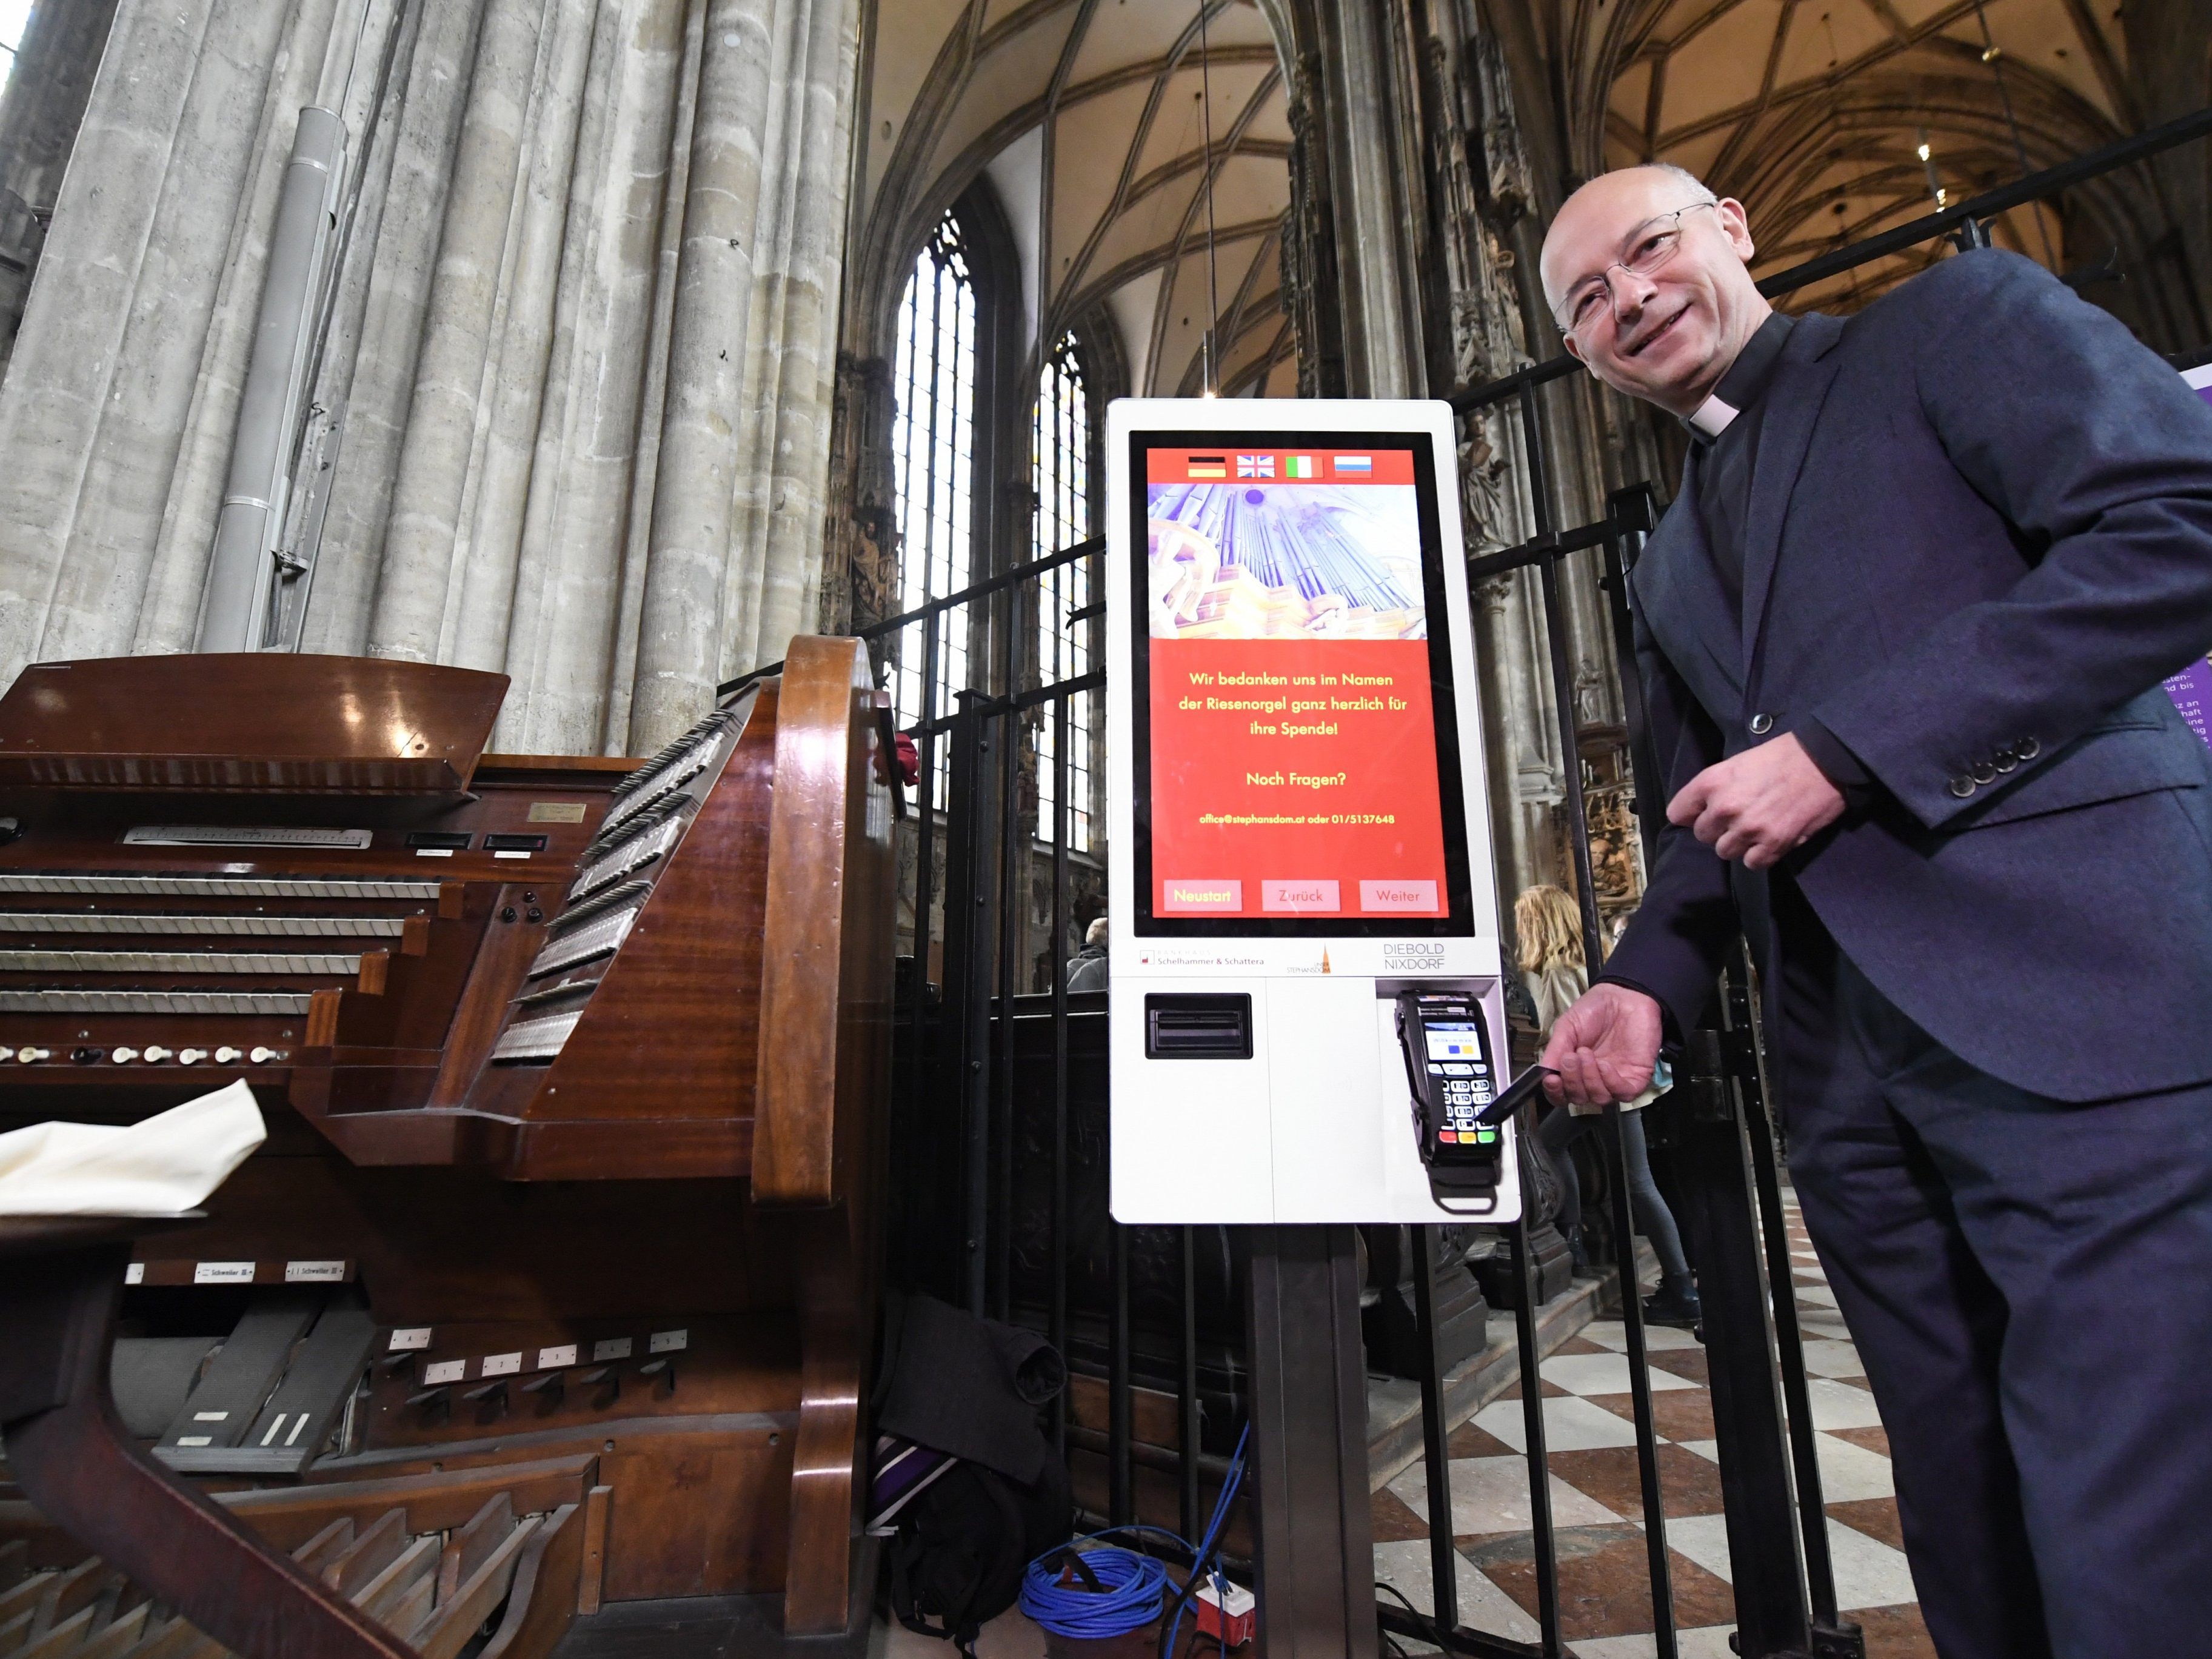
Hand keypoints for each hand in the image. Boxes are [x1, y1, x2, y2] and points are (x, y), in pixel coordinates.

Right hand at [1539, 982, 1663, 1107]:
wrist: (1624, 995)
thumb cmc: (1595, 1010)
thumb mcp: (1567, 1026)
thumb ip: (1555, 1050)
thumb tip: (1544, 1073)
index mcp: (1575, 1070)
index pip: (1562, 1094)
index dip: (1555, 1092)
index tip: (1551, 1079)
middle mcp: (1593, 1079)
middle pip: (1579, 1098)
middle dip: (1571, 1081)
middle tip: (1570, 1057)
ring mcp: (1615, 1080)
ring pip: (1599, 1098)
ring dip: (1589, 1079)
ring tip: (1586, 1054)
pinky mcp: (1636, 1078)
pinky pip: (1623, 1093)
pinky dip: (1610, 1082)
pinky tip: (1604, 1064)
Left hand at [1667, 734, 1844, 869]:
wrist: (1825, 760)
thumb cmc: (1782, 755)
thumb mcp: (1737, 762)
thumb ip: (1715, 787)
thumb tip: (1701, 810)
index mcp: (1711, 783)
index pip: (1677, 814)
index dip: (1690, 814)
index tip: (1702, 813)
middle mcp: (1724, 808)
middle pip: (1702, 835)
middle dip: (1717, 828)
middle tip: (1739, 817)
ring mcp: (1748, 829)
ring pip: (1724, 851)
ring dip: (1738, 843)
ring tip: (1756, 828)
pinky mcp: (1773, 845)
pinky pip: (1752, 863)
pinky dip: (1759, 855)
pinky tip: (1769, 839)